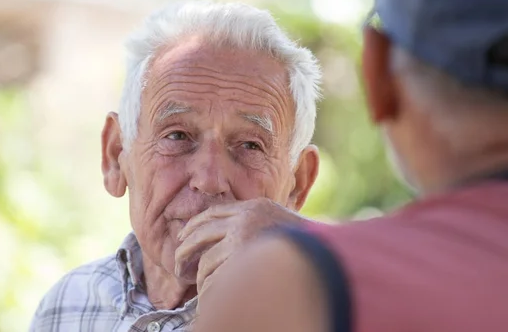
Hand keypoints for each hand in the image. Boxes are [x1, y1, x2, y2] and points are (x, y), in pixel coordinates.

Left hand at [174, 198, 304, 293]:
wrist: (329, 258)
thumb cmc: (308, 248)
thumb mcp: (280, 225)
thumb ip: (257, 225)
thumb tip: (229, 237)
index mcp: (254, 207)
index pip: (213, 213)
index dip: (194, 226)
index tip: (182, 237)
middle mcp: (246, 219)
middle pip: (201, 233)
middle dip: (184, 251)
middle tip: (178, 267)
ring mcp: (243, 239)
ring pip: (206, 262)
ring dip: (201, 280)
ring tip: (202, 291)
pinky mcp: (242, 262)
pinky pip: (216, 280)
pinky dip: (211, 293)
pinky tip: (210, 300)